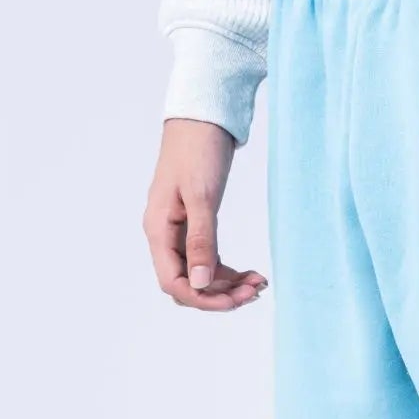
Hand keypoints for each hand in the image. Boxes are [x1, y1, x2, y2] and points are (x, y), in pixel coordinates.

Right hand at [143, 119, 266, 309]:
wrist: (202, 117)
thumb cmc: (198, 150)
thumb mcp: (202, 197)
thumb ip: (201, 240)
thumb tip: (199, 283)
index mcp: (158, 230)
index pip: (173, 283)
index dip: (202, 299)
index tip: (236, 301)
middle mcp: (165, 236)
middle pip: (188, 284)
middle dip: (221, 294)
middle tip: (256, 290)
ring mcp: (180, 232)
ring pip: (201, 275)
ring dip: (229, 286)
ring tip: (260, 283)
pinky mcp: (196, 225)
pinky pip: (209, 260)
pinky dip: (230, 271)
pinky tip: (253, 273)